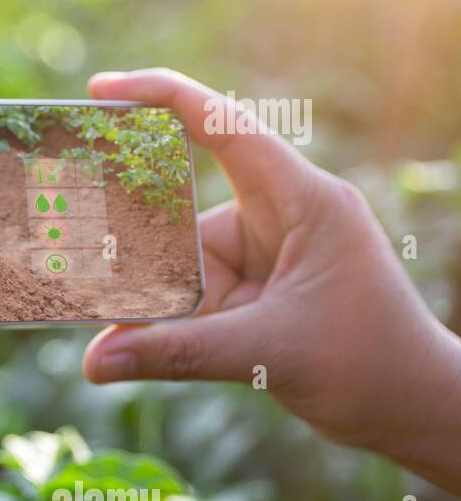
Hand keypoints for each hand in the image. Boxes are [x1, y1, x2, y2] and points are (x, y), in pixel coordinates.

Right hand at [82, 69, 460, 488]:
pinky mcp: (261, 287)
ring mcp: (271, 252)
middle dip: (140, 250)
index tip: (102, 89)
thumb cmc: (370, 368)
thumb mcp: (265, 354)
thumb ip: (174, 353)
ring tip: (116, 342)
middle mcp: (285, 216)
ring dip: (155, 304)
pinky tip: (135, 350)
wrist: (417, 411)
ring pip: (184, 264)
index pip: (225, 128)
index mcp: (305, 201)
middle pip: (186, 215)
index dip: (162, 98)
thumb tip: (94, 362)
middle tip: (84, 271)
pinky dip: (169, 323)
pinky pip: (196, 294)